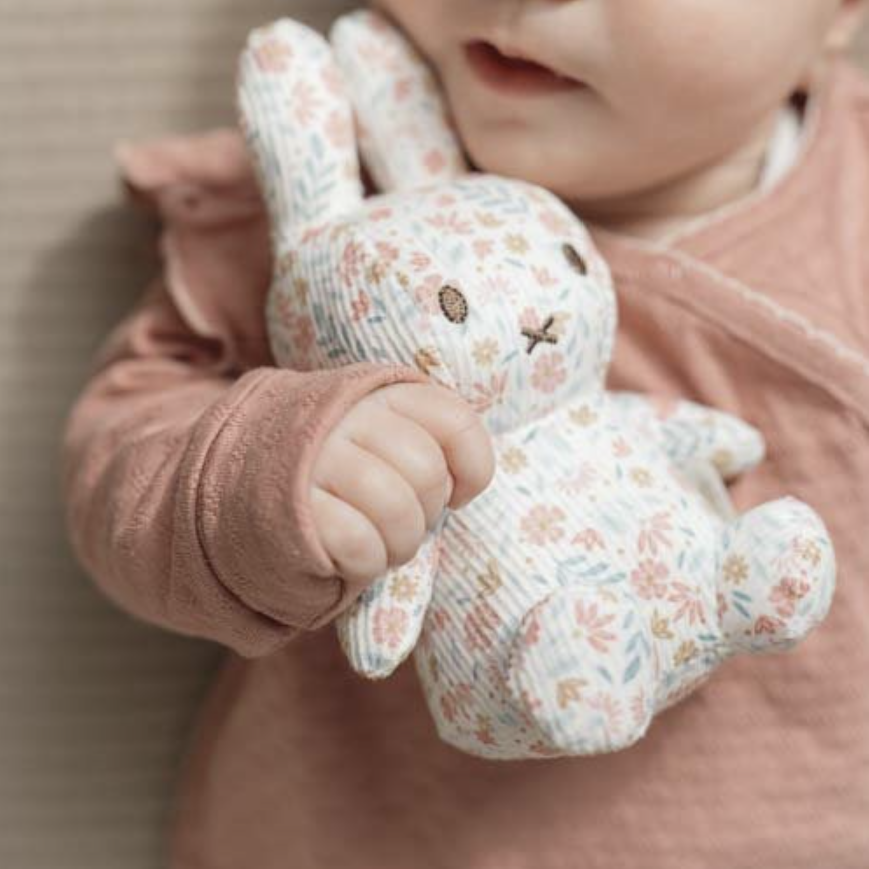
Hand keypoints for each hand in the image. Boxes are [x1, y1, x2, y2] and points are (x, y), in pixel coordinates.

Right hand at [310, 381, 494, 585]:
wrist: (238, 485)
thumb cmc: (332, 470)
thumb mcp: (377, 436)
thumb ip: (425, 440)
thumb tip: (462, 487)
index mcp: (379, 393)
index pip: (453, 420)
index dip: (472, 467)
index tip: (457, 493)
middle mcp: (347, 417)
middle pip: (427, 472)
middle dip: (427, 513)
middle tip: (401, 523)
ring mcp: (317, 459)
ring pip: (397, 509)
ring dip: (400, 544)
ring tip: (380, 545)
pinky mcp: (294, 507)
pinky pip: (359, 542)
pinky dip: (366, 563)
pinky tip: (351, 558)